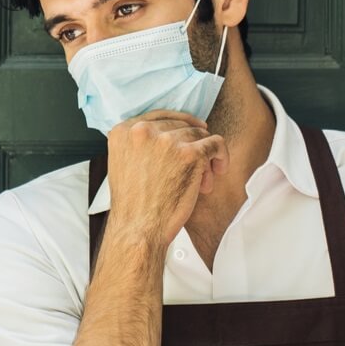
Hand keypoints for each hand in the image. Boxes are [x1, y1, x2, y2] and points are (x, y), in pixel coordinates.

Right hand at [105, 110, 228, 243]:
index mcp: (123, 131)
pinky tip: (219, 170)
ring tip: (202, 178)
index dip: (177, 125)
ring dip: (204, 155)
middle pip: (180, 125)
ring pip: (199, 133)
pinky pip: (216, 144)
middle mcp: (143, 131)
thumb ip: (138, 144)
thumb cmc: (134, 204)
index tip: (190, 132)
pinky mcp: (190, 154)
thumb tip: (166, 132)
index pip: (158, 116)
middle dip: (190, 144)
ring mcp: (167, 141)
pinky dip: (221, 156)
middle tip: (194, 167)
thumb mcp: (123, 163)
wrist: (139, 229)